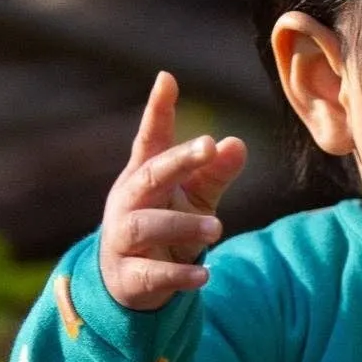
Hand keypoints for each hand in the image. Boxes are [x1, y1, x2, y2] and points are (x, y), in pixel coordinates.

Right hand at [98, 71, 247, 310]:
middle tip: (208, 146)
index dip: (157, 110)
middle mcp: (128, 201)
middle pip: (147, 175)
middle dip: (176, 160)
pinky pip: (151, 274)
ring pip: (145, 225)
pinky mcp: (129, 276)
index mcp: (144, 175)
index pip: (150, 139)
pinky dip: (177, 275)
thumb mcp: (194, 199)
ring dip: (181, 224)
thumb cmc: (165, 228)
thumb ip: (214, 174)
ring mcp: (123, 239)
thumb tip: (237, 143)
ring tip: (217, 227)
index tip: (167, 79)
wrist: (130, 282)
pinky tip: (204, 275)